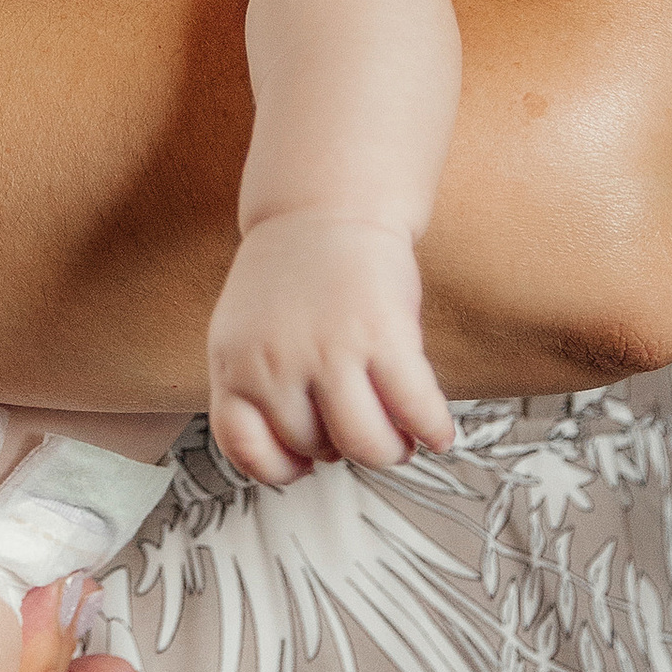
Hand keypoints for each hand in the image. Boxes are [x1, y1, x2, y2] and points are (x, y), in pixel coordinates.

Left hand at [208, 212, 453, 484]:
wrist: (324, 205)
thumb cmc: (289, 278)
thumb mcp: (244, 333)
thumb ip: (256, 388)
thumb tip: (299, 458)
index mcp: (234, 364)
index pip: (245, 448)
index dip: (280, 466)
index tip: (304, 462)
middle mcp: (274, 363)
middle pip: (316, 450)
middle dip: (343, 447)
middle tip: (361, 427)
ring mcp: (328, 350)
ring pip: (366, 445)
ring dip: (390, 450)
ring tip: (401, 437)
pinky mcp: (382, 335)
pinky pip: (414, 410)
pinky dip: (432, 430)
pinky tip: (438, 430)